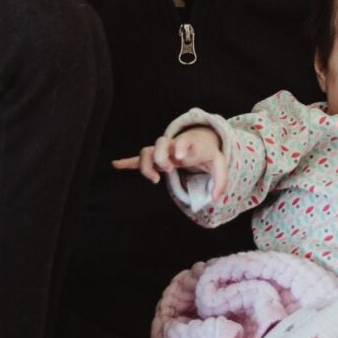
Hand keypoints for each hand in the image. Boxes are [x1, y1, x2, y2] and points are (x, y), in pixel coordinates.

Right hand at [112, 126, 227, 203]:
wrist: (199, 139)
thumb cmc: (207, 153)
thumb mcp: (219, 164)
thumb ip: (221, 181)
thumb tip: (215, 199)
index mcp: (189, 145)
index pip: (184, 141)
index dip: (181, 146)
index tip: (180, 156)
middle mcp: (173, 146)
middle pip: (160, 144)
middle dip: (161, 157)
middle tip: (170, 169)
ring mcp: (163, 151)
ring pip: (147, 151)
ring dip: (146, 165)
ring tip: (156, 179)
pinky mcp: (156, 158)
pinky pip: (138, 158)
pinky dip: (127, 162)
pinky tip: (116, 165)